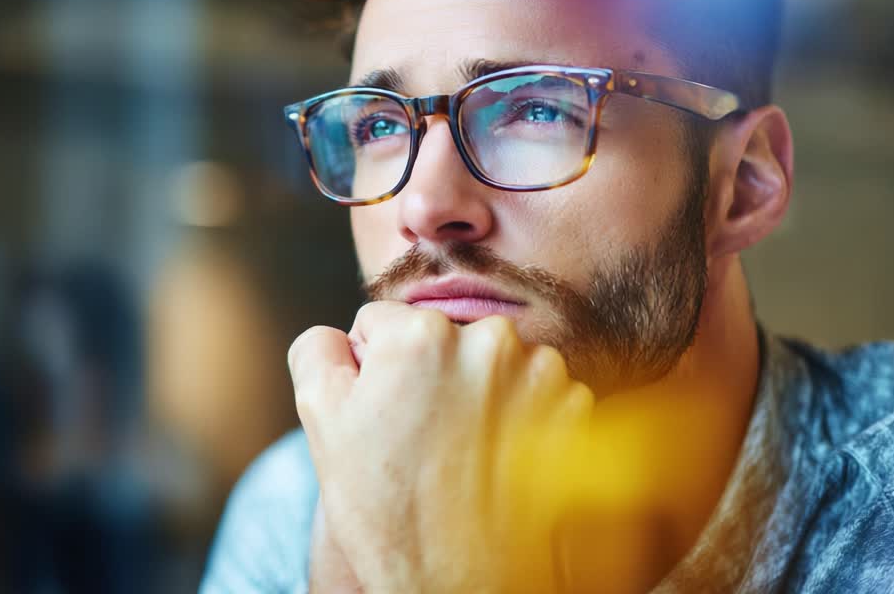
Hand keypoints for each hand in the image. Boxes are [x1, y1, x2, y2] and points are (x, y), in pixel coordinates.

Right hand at [289, 302, 593, 593]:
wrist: (465, 584)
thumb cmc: (390, 510)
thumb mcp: (322, 422)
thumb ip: (318, 352)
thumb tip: (341, 336)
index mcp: (421, 333)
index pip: (381, 325)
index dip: (372, 372)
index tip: (383, 416)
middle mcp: (488, 338)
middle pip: (441, 338)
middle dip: (430, 376)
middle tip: (420, 439)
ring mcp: (540, 373)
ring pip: (490, 364)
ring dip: (477, 394)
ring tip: (460, 456)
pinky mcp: (575, 408)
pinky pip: (534, 394)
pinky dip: (518, 418)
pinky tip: (496, 461)